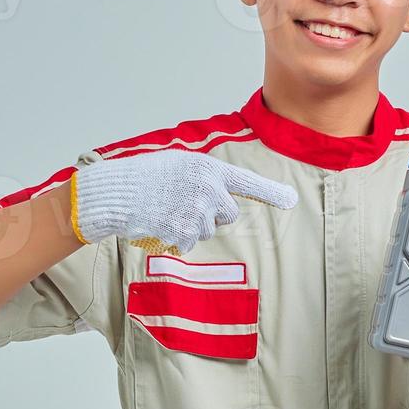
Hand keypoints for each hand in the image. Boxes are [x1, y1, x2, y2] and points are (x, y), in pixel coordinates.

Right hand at [72, 150, 297, 253]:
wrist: (117, 192)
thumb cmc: (148, 177)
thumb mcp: (182, 166)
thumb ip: (207, 179)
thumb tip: (226, 202)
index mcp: (208, 168)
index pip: (245, 182)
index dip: (270, 192)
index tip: (291, 200)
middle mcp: (208, 189)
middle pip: (228, 213)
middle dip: (212, 213)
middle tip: (185, 202)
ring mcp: (196, 211)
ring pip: (207, 230)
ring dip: (190, 225)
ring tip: (167, 209)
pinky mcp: (183, 231)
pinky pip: (189, 242)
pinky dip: (176, 237)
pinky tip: (161, 222)